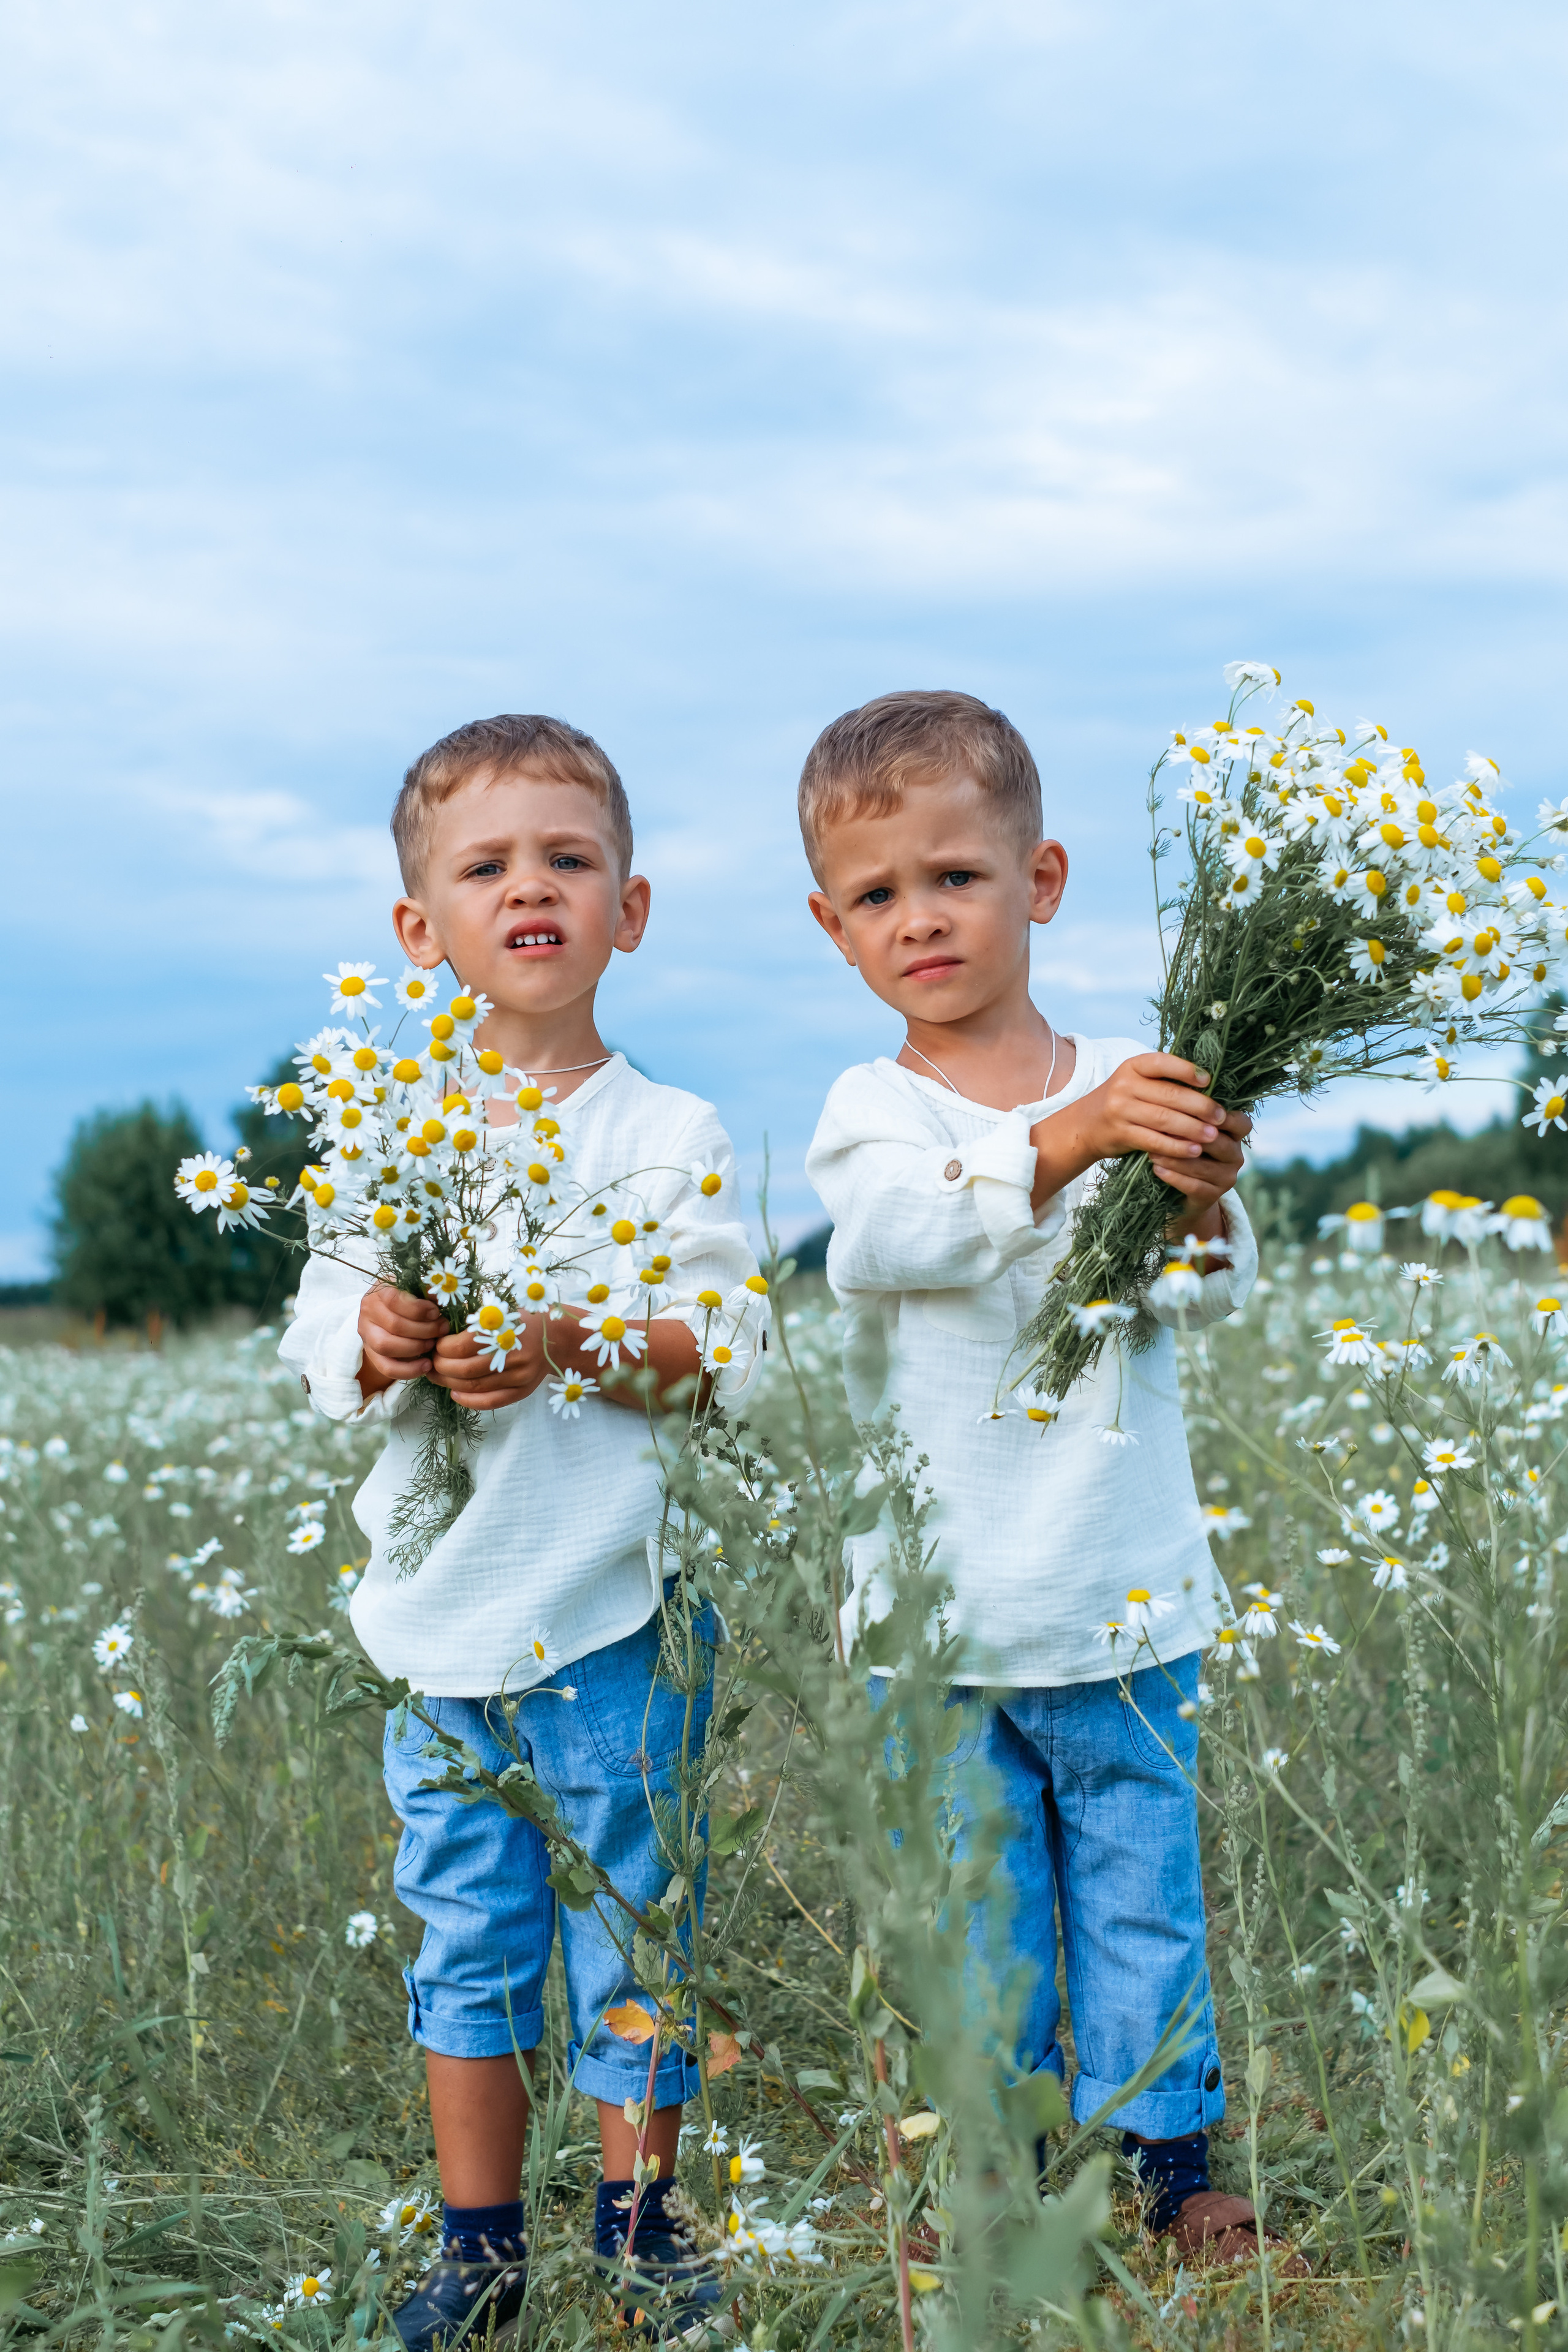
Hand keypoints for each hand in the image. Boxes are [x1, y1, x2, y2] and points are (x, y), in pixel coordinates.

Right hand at [358, 1285, 445, 1399]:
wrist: (393, 1314)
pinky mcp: (371, 1353)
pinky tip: (426, 1365)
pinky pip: (386, 1367)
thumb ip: (427, 1292)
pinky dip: (408, 1370)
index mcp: (380, 1290)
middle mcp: (369, 1310)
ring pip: (386, 1346)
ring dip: (415, 1348)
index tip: (436, 1313)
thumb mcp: (418, 1290)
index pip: (393, 1299)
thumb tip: (439, 1297)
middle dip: (424, 1330)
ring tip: (432, 1344)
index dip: (418, 1309)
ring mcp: (367, 1333)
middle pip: (394, 1325)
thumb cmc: (411, 1299)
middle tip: (442, 1330)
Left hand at [428, 1317, 555, 1410]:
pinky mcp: (522, 1392)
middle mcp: (514, 1356)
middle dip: (441, 1367)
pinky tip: (455, 1393)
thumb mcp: (501, 1311)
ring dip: (449, 1383)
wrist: (556, 1339)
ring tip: (437, 1376)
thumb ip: (475, 1318)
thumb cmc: (522, 1321)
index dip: (443, 1348)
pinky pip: (491, 1402)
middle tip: (432, 1362)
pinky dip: (469, 1401)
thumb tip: (440, 1325)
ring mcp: (519, 1377)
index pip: (463, 1345)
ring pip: (475, 1387)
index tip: (436, 1345)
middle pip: (466, 1369)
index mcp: (506, 1331)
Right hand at [1030, 1053, 1239, 1210]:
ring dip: (1192, 1129)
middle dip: (1200, 1107)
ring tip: (1213, 1136)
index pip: (1163, 1063)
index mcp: (1133, 1066)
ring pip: (1163, 1119)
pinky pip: (1153, 1140)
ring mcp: (1120, 1109)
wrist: (1086, 1124)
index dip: (1187, 1071)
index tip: (1209, 1081)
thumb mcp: (1137, 1081)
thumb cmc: (1124, 1100)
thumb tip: (1210, 1086)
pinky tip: (1193, 1151)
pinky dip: (1176, 1147)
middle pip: (1169, 1095)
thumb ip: (1165, 1080)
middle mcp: (1124, 1085)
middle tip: (1221, 1117)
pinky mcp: (1120, 1133)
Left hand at [1154, 1106, 1251, 1241]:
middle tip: (1161, 1130)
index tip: (1195, 1110)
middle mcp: (1236, 1156)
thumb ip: (1189, 1116)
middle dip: (1188, 1136)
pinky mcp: (1213, 1197)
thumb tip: (1170, 1096)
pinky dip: (1174, 1177)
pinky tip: (1157, 1170)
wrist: (1183, 1192)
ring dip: (1176, 1159)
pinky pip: (1194, 1186)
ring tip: (1152, 1152)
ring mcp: (1227, 1178)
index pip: (1241, 1123)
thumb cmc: (1184, 1150)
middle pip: (1218, 1143)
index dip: (1223, 1116)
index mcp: (1235, 1135)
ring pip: (1203, 1166)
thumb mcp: (1190, 1131)